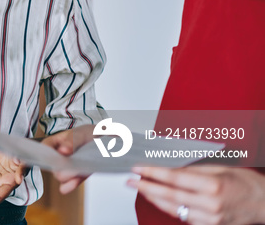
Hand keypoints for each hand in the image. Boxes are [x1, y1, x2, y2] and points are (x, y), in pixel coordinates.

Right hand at [42, 124, 93, 193]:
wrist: (105, 142)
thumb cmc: (88, 134)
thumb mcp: (81, 134)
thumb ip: (71, 141)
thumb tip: (62, 151)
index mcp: (53, 143)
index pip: (43, 151)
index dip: (44, 156)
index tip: (53, 159)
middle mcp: (57, 157)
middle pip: (52, 166)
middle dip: (59, 168)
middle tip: (67, 167)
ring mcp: (66, 168)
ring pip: (61, 176)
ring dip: (66, 177)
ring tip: (74, 174)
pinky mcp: (75, 176)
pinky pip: (70, 183)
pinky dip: (71, 184)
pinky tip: (71, 185)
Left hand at [129, 165, 264, 224]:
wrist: (264, 203)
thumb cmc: (246, 183)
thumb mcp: (220, 168)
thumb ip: (193, 168)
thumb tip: (167, 164)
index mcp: (212, 185)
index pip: (174, 178)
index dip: (152, 173)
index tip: (138, 169)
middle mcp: (210, 204)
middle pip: (169, 195)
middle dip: (146, 187)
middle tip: (130, 181)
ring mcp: (209, 218)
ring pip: (173, 208)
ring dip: (154, 198)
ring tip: (140, 189)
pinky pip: (183, 217)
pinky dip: (169, 208)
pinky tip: (159, 200)